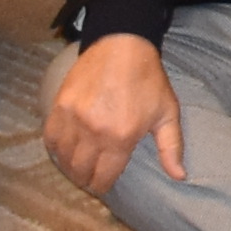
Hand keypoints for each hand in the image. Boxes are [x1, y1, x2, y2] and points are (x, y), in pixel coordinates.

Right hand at [47, 30, 188, 197]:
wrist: (123, 44)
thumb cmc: (148, 80)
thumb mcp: (167, 113)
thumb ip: (171, 148)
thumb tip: (180, 176)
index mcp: (121, 137)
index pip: (103, 177)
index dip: (103, 185)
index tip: (104, 184)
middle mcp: (94, 132)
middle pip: (80, 171)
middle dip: (86, 179)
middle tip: (90, 177)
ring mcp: (74, 118)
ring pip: (63, 157)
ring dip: (69, 165)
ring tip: (77, 165)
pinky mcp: (59, 105)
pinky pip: (50, 137)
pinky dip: (55, 147)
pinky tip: (64, 148)